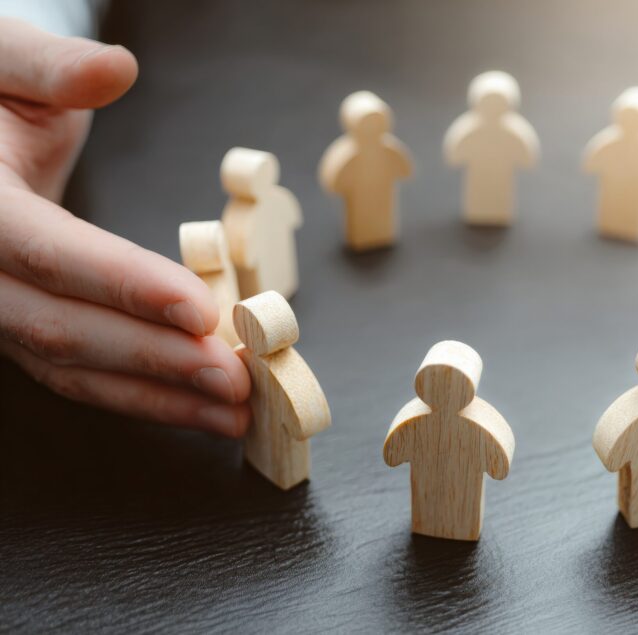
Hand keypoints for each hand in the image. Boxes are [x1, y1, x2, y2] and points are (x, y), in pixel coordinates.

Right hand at [0, 19, 250, 436]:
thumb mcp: (6, 60)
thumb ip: (51, 67)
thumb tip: (113, 69)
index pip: (48, 252)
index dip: (124, 285)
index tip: (200, 310)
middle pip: (64, 328)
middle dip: (156, 360)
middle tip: (236, 377)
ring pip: (73, 369)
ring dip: (160, 396)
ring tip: (236, 412)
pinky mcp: (23, 328)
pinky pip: (80, 375)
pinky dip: (144, 396)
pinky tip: (201, 407)